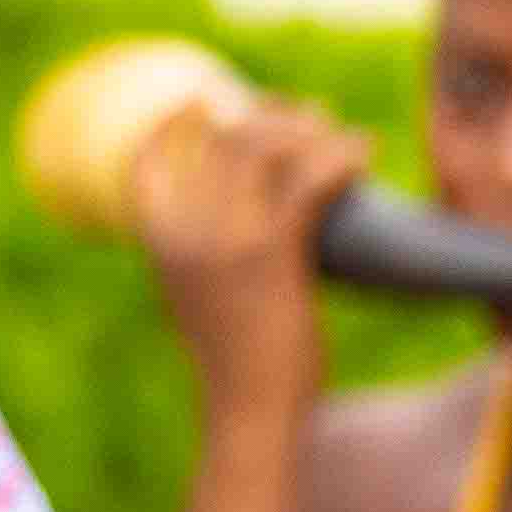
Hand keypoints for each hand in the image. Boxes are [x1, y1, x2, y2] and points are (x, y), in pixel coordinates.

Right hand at [133, 91, 364, 412]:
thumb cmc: (238, 363)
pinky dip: (340, 156)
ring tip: (336, 130)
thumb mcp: (200, 300)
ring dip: (307, 128)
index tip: (211, 100)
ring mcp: (225, 239)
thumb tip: (236, 224)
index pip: (147, 158)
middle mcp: (184, 232)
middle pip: (221, 139)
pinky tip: (365, 153)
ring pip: (264, 148)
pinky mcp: (272, 254)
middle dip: (266, 114)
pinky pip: (308, 180)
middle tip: (306, 114)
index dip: (174, 121)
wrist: (250, 410)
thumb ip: (203, 255)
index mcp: (158, 242)